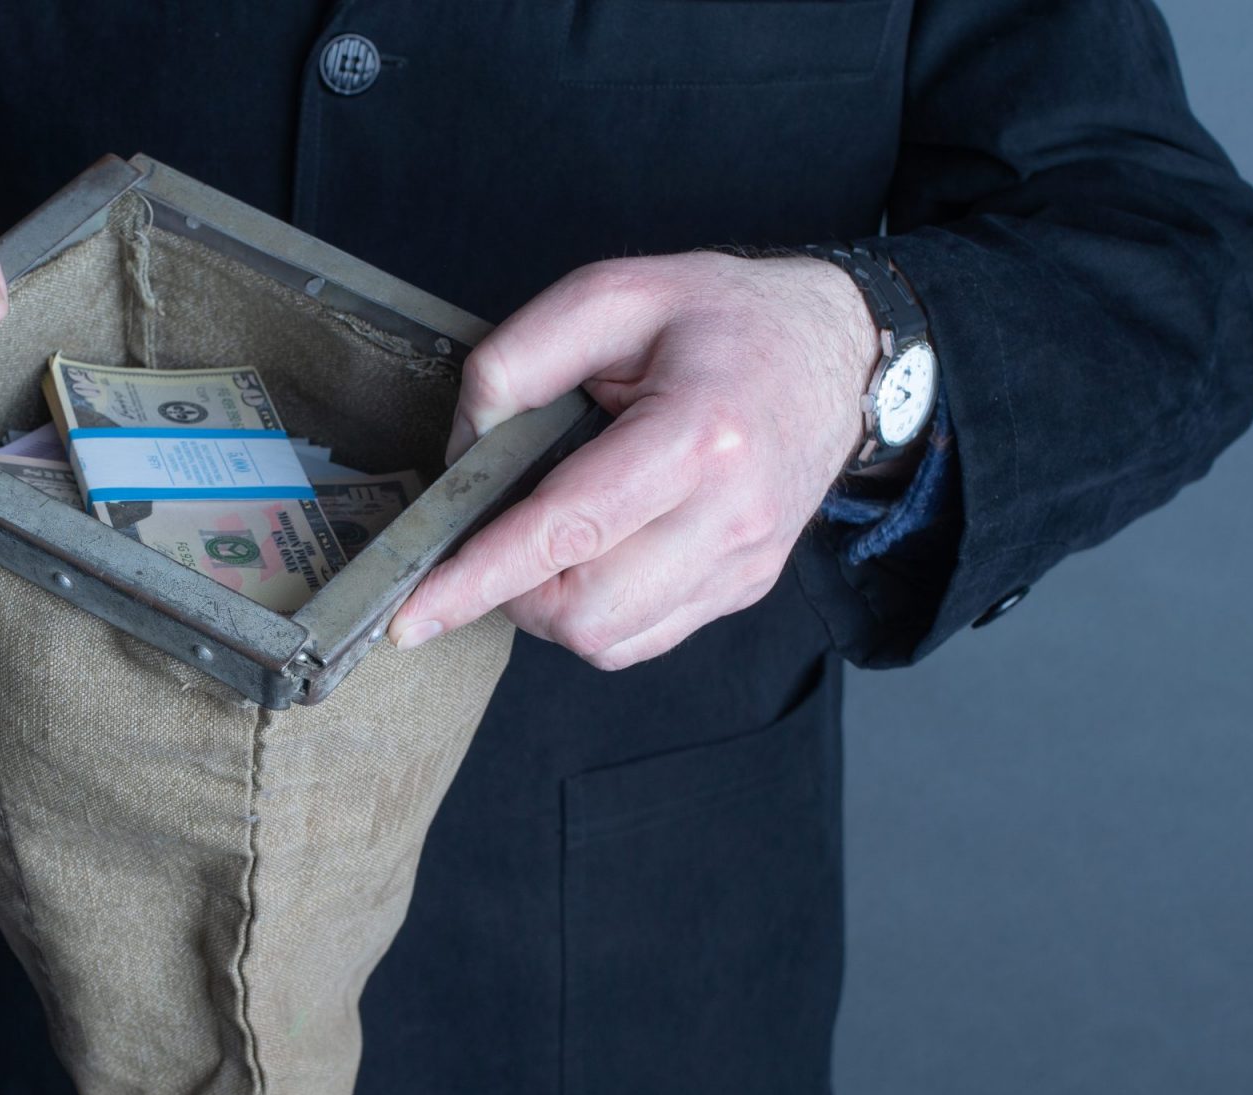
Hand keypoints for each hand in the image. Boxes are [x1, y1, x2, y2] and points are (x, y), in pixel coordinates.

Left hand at [387, 252, 878, 668]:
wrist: (840, 352)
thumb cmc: (724, 319)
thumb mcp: (615, 294)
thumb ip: (519, 359)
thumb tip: (461, 449)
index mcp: (696, 435)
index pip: (566, 530)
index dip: (478, 578)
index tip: (412, 615)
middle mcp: (728, 514)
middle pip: (584, 611)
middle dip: (514, 591)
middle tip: (504, 535)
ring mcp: (742, 563)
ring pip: (608, 641)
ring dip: (552, 608)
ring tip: (555, 538)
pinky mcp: (743, 588)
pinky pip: (642, 641)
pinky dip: (596, 615)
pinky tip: (597, 555)